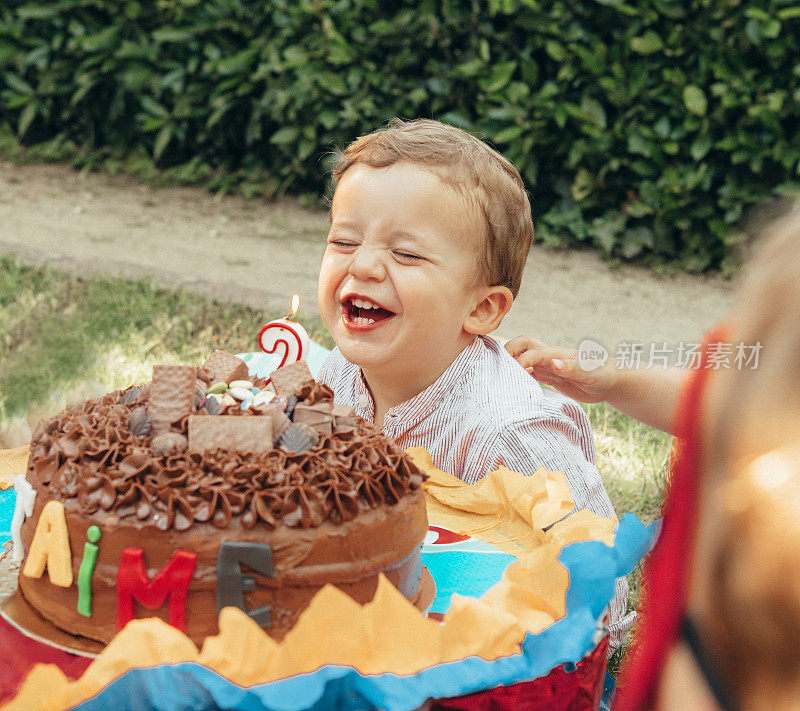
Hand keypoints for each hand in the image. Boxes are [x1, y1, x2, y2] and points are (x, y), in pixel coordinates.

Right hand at [504, 336, 618, 403]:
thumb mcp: (591, 374)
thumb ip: (573, 368)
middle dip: (509, 350)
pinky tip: (513, 386)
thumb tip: (554, 363)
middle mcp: (549, 357)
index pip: (533, 353)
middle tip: (498, 366)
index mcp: (557, 354)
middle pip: (523, 344)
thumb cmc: (603, 376)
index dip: (522, 361)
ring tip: (499, 375)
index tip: (515, 373)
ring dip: (510, 362)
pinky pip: (528, 372)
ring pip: (522, 357)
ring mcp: (547, 366)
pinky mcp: (548, 376)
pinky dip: (518, 375)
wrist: (610, 382)